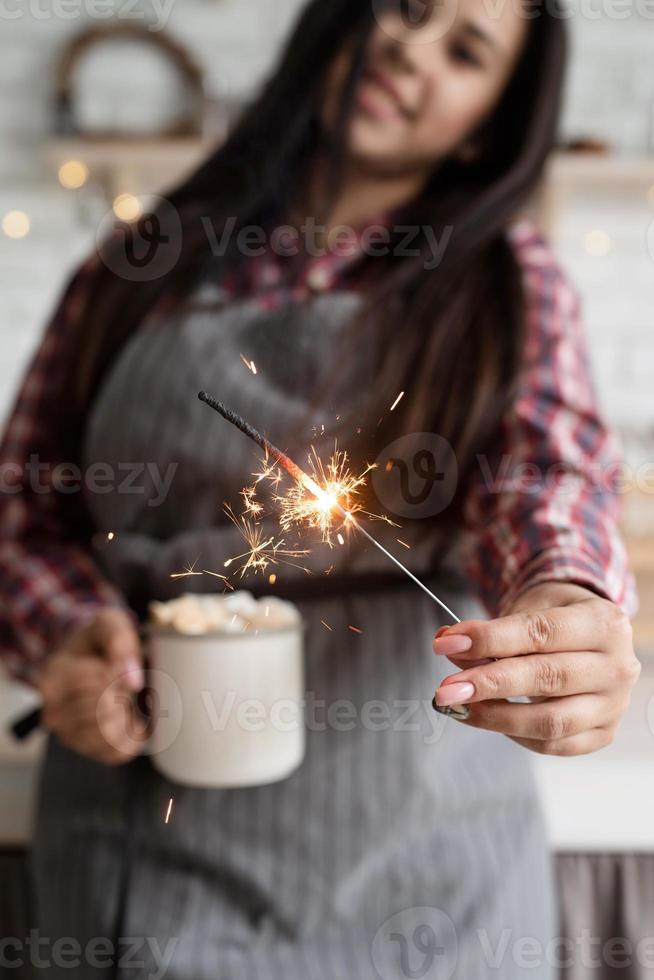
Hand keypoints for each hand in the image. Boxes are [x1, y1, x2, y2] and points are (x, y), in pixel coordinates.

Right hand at [37, 608, 146, 765]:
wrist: (89, 658)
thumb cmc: (99, 640)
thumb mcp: (109, 623)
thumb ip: (118, 639)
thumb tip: (133, 679)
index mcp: (52, 678)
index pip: (96, 684)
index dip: (118, 674)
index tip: (124, 664)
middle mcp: (52, 712)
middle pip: (102, 712)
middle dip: (123, 695)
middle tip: (125, 682)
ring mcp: (67, 734)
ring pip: (109, 735)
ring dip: (127, 715)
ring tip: (124, 697)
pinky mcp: (86, 748)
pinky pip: (115, 752)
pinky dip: (132, 736)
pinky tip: (131, 717)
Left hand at [433, 582, 640, 755]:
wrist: (588, 634)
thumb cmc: (555, 617)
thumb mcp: (529, 607)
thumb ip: (494, 630)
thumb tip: (450, 646)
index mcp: (604, 622)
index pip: (541, 633)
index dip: (490, 639)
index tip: (446, 644)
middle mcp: (617, 666)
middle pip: (547, 678)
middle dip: (488, 683)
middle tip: (445, 689)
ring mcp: (614, 705)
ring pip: (550, 721)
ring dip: (495, 715)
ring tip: (457, 706)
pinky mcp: (603, 734)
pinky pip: (553, 745)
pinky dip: (515, 734)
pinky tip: (487, 716)